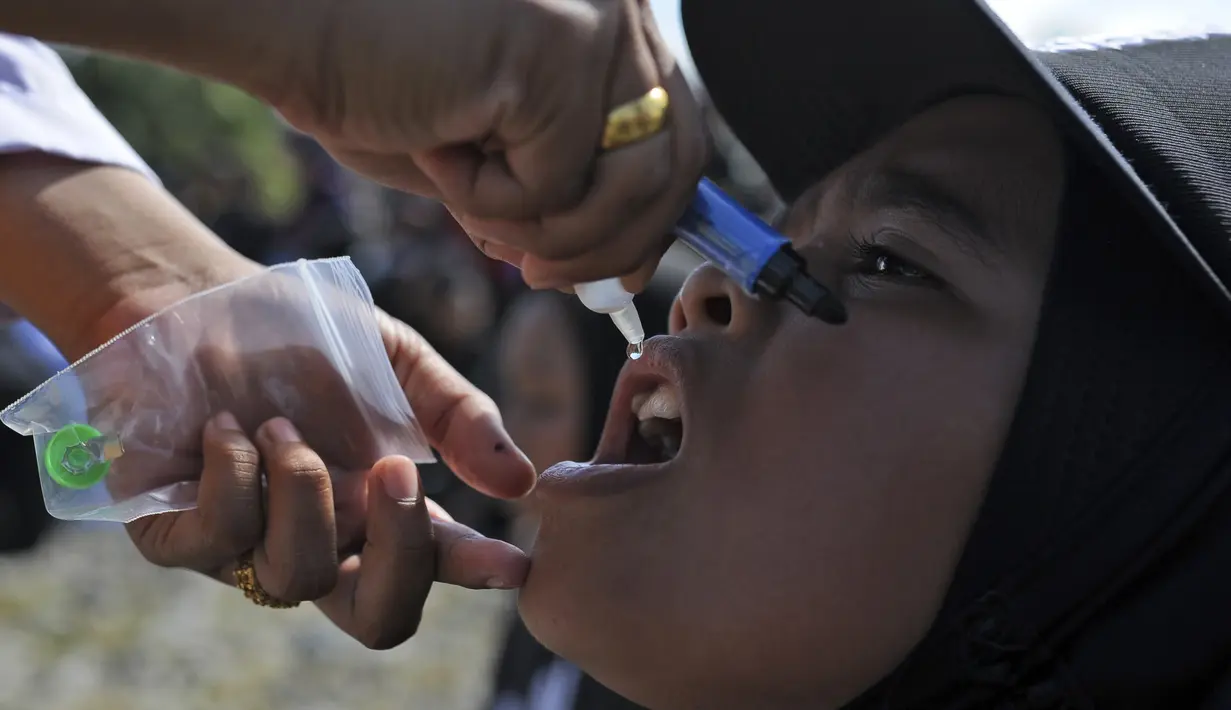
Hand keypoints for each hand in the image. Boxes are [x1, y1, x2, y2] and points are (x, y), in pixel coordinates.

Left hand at [124, 311, 535, 648]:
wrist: (190, 298)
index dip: (476, 573)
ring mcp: (248, 546)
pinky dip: (232, 475)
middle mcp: (321, 538)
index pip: (435, 561)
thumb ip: (457, 415)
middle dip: (401, 555)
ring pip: (297, 577)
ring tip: (280, 423)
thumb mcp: (393, 359)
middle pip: (377, 617)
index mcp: (377, 507)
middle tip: (397, 471)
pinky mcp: (175, 535)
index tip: (513, 565)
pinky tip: (223, 426)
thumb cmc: (295, 333)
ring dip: (302, 487)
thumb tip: (522, 481)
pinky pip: (218, 541)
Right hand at [277, 0, 708, 291]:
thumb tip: (616, 264)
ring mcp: (597, 24)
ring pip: (629, 187)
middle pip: (677, 164)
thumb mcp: (491, 147)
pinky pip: (556, 185)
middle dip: (613, 245)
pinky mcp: (557, 49)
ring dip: (547, 232)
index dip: (653, 218)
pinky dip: (488, 201)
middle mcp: (622, 10)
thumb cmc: (373, 77)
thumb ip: (562, 188)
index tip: (612, 272)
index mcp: (613, 22)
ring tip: (471, 208)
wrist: (287, 20)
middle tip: (540, 276)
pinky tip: (434, 150)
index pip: (678, 135)